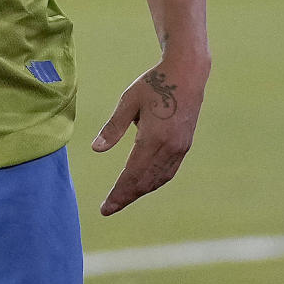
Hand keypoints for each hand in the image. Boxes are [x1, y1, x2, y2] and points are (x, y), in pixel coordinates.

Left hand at [92, 56, 208, 215]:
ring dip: (139, 192)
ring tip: (122, 199)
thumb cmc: (154, 84)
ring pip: (157, 180)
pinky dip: (153, 182)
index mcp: (153, 138)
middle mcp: (169, 148)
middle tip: (108, 208)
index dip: (118, 194)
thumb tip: (96, 150)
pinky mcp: (184, 146)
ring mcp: (179, 149)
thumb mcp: (128, 100)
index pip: (132, 175)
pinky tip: (143, 185)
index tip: (105, 208)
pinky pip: (167, 172)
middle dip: (126, 197)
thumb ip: (113, 127)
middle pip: (144, 182)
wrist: (187, 75)